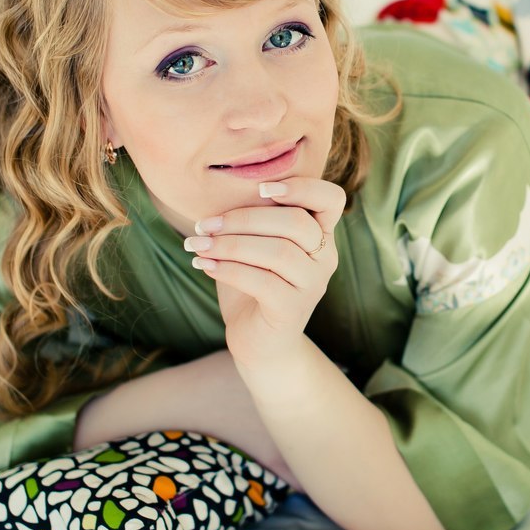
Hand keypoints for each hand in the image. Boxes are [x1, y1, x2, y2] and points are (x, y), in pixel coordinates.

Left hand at [184, 176, 344, 366]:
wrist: (257, 342)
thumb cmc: (253, 286)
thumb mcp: (255, 246)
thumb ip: (252, 220)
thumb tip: (216, 196)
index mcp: (320, 234)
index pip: (331, 199)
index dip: (302, 187)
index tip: (261, 189)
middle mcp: (325, 258)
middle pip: (295, 222)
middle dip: (243, 218)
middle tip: (204, 225)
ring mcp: (313, 285)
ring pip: (278, 251)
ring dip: (231, 244)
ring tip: (197, 245)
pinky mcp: (293, 309)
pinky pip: (262, 281)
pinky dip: (228, 269)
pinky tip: (204, 265)